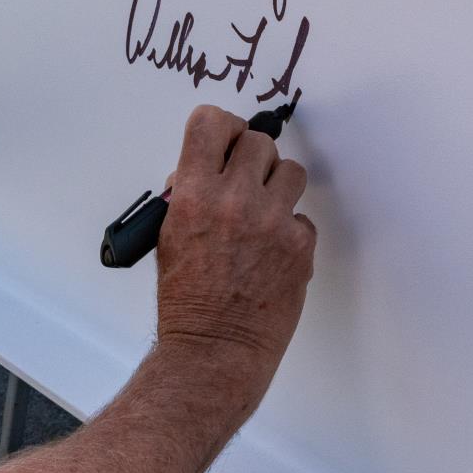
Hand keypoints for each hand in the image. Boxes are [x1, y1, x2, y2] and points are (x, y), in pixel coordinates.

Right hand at [154, 105, 316, 392]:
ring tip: (263, 212)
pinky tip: (272, 251)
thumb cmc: (187, 300)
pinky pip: (303, 217)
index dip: (220, 127)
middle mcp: (234, 200)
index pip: (211, 124)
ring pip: (291, 171)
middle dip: (250, 159)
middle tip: (243, 181)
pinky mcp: (300, 246)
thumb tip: (207, 170)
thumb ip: (188, 195)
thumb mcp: (169, 237)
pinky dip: (290, 229)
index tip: (224, 138)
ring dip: (277, 186)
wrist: (214, 348)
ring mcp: (272, 222)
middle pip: (258, 142)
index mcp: (193, 195)